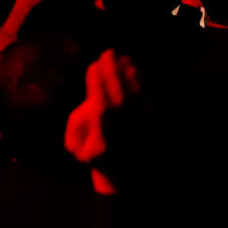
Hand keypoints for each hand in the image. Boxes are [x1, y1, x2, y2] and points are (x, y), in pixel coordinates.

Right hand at [64, 50, 138, 165]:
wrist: (125, 174)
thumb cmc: (95, 154)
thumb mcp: (76, 145)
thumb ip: (76, 124)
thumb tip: (89, 101)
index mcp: (104, 136)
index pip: (100, 104)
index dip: (97, 83)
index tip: (92, 65)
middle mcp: (124, 129)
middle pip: (119, 94)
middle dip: (112, 71)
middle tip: (107, 53)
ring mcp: (140, 125)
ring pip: (135, 92)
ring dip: (128, 72)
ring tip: (121, 57)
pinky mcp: (151, 120)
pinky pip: (146, 95)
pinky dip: (140, 80)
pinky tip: (133, 67)